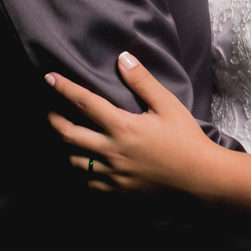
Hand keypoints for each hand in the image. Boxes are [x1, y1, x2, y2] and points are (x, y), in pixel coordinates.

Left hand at [46, 52, 215, 193]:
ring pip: (73, 161)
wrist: (201, 180)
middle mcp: (111, 151)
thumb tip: (122, 58)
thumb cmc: (187, 140)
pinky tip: (83, 165)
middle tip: (50, 111)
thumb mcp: (168, 105)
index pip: (83, 102)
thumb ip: (143, 81)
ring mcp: (112, 175)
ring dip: (65, 147)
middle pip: (67, 135)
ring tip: (65, 137)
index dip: (63, 88)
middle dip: (53, 120)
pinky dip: (80, 173)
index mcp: (121, 126)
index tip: (49, 78)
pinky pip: (88, 184)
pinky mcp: (118, 192)